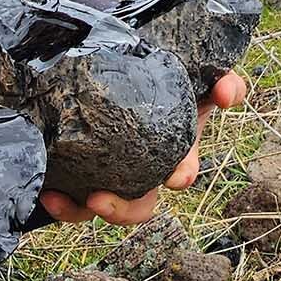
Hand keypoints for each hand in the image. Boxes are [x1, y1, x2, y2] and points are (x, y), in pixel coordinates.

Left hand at [39, 70, 247, 225]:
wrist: (104, 68)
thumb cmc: (152, 73)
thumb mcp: (188, 71)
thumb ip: (220, 78)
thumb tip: (230, 92)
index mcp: (172, 148)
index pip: (184, 169)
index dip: (184, 173)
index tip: (176, 177)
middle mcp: (144, 170)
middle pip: (144, 203)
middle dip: (129, 208)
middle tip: (103, 199)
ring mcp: (112, 177)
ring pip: (111, 211)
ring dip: (104, 212)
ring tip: (88, 199)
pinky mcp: (81, 180)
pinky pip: (75, 208)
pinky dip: (66, 208)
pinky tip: (50, 194)